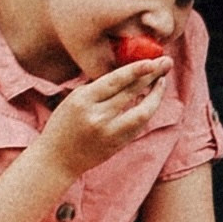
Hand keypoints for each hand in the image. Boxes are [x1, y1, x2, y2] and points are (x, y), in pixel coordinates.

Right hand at [41, 59, 170, 180]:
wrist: (56, 159)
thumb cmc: (63, 125)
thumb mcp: (73, 100)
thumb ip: (97, 88)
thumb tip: (127, 71)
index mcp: (82, 100)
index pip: (114, 81)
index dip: (136, 70)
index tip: (152, 61)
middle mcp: (97, 116)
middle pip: (131, 92)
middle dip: (151, 76)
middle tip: (166, 63)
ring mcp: (109, 132)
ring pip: (141, 111)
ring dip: (155, 94)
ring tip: (162, 80)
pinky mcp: (117, 144)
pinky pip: (138, 124)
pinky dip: (147, 110)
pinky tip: (151, 99)